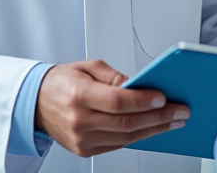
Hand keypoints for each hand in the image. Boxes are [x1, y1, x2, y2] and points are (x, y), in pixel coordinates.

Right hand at [34, 60, 189, 156]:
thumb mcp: (87, 66)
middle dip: (159, 117)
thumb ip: (113, 76)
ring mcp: (82, 139)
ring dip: (154, 129)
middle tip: (180, 111)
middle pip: (126, 122)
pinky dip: (139, 136)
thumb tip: (137, 85)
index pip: (117, 101)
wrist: (36, 103)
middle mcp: (79, 120)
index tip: (164, 97)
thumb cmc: (62, 81)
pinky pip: (118, 144)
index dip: (143, 101)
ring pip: (126, 137)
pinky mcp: (85, 150)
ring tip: (174, 120)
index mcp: (78, 94)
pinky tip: (153, 127)